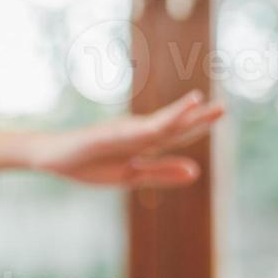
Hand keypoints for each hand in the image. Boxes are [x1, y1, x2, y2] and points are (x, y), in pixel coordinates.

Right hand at [27, 91, 223, 187]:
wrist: (53, 158)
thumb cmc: (88, 165)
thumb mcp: (131, 176)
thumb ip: (162, 173)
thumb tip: (197, 171)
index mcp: (144, 143)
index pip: (177, 134)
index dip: (200, 124)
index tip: (221, 112)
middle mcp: (137, 132)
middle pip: (172, 125)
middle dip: (197, 117)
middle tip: (224, 107)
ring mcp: (122, 132)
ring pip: (156, 125)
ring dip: (177, 114)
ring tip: (198, 102)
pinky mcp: (108, 134)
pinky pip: (133, 132)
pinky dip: (150, 125)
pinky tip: (166, 120)